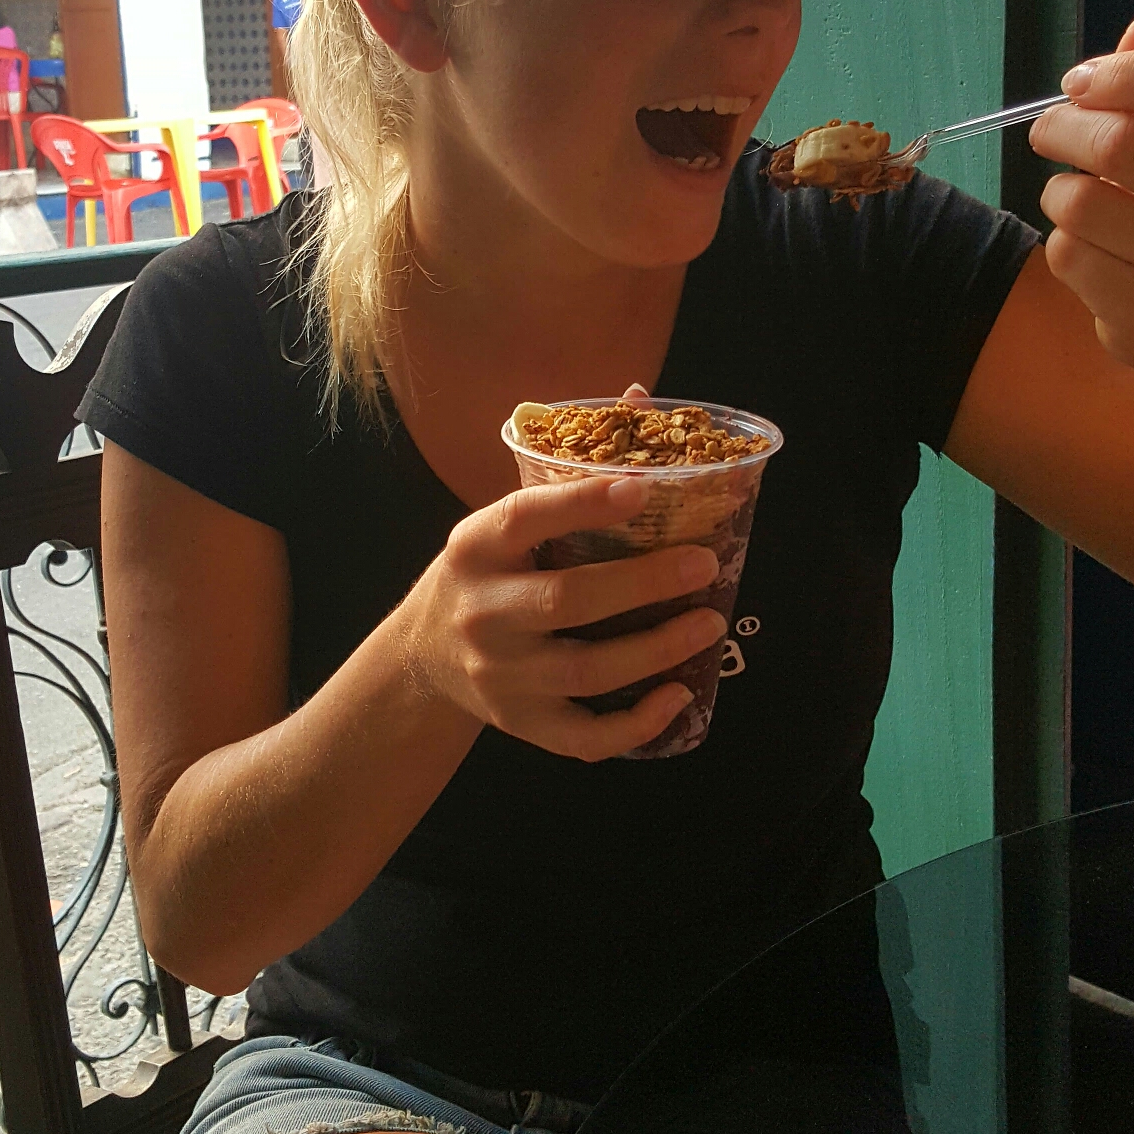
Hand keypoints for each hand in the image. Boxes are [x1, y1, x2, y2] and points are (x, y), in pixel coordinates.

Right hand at [401, 475, 723, 759]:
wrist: (423, 657)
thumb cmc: (488, 574)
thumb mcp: (505, 522)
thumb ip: (570, 472)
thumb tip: (640, 397)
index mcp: (476, 547)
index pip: (526, 517)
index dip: (583, 502)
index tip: (642, 487)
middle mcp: (481, 611)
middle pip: (566, 600)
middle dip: (643, 584)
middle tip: (704, 564)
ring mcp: (500, 674)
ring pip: (586, 672)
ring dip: (656, 650)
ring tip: (709, 622)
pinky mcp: (519, 723)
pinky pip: (583, 737)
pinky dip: (636, 724)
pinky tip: (679, 696)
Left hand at [1027, 12, 1133, 377]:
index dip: (1125, 73)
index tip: (1080, 82)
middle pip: (1120, 142)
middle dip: (1062, 127)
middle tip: (1048, 130)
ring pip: (1079, 200)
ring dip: (1058, 191)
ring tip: (1077, 198)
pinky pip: (1068, 252)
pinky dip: (1062, 242)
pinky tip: (1091, 248)